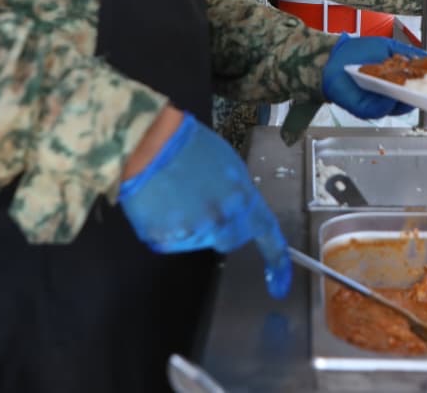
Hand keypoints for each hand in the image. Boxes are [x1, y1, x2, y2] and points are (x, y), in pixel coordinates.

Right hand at [119, 114, 291, 298]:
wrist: (147, 143)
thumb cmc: (190, 144)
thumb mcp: (228, 164)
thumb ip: (238, 194)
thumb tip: (238, 212)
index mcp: (242, 199)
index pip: (266, 234)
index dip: (276, 260)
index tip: (279, 284)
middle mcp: (220, 222)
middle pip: (229, 240)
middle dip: (221, 227)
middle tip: (203, 201)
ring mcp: (191, 234)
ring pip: (198, 240)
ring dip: (192, 225)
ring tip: (176, 194)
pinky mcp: (163, 240)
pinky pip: (171, 240)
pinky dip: (167, 227)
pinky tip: (160, 202)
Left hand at [322, 34, 426, 118]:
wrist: (334, 56)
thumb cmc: (359, 52)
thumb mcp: (388, 47)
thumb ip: (409, 53)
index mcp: (398, 83)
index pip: (419, 89)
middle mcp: (391, 96)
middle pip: (413, 101)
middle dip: (424, 95)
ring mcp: (379, 104)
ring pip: (398, 108)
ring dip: (406, 99)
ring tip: (414, 89)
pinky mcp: (364, 109)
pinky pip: (379, 110)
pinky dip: (387, 104)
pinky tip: (392, 95)